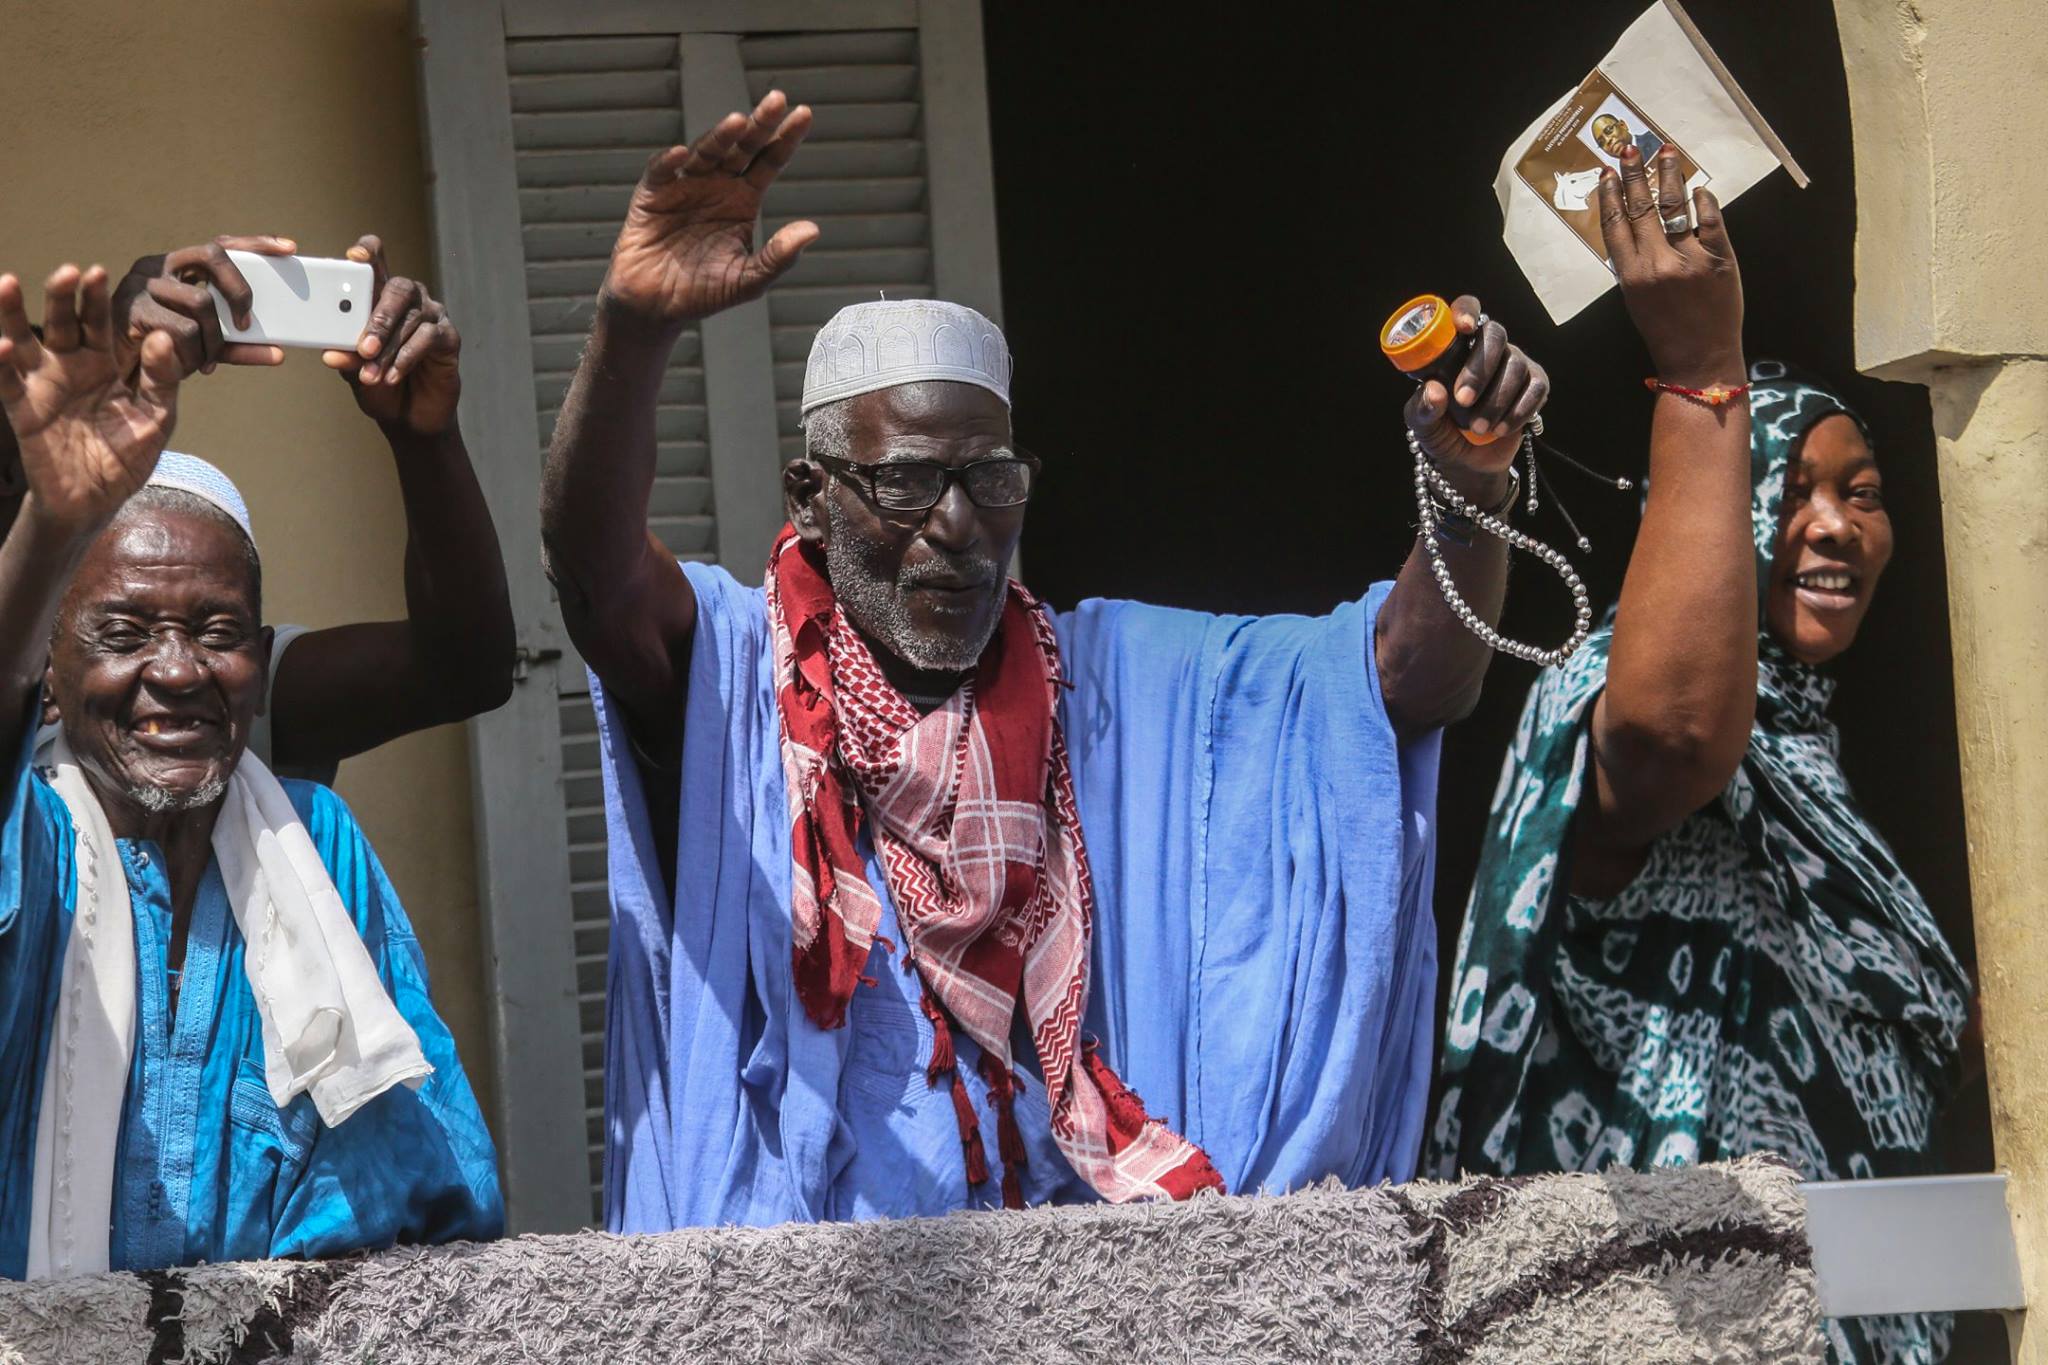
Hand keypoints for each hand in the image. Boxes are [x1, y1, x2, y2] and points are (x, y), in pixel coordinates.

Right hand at [0, 265, 183, 531]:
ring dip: (13, 314)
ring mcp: (43, 385)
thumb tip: (161, 337)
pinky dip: (3, 364)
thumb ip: (161, 380)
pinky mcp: (23, 410)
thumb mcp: (157, 417)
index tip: (98, 271)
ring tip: (8, 283)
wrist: (100, 499)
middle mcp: (69, 366)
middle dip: (62, 296)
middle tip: (67, 272)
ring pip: (24, 342)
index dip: (97, 299)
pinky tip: (4, 346)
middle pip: (62, 323)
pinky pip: (8, 383)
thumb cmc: (129, 455)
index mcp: (103, 363)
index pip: (99, 323)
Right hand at [110, 235, 292, 377]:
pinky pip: (181, 330)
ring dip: (215, 338)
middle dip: (239, 290)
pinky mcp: (130, 309)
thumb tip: (278, 353)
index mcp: (177, 266)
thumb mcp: (205, 343)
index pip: (220, 245)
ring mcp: (141, 284)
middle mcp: (158, 265)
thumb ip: (237, 343)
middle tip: (245, 323)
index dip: (255, 243)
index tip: (289, 248)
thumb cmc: (163, 350)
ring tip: (210, 360)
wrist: (116, 372)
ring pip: (201, 301)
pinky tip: (193, 366)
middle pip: (213, 256)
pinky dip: (195, 353)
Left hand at [322, 236, 461, 435]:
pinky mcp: (449, 337)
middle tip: (363, 346)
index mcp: (381, 296)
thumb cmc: (379, 384)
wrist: (407, 416)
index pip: (377, 261)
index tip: (354, 257)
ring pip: (411, 320)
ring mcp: (432, 316)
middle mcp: (410, 299)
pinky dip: (407, 358)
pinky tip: (393, 376)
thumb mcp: (354, 369)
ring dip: (389, 350)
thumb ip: (346, 356)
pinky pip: (429, 338)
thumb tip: (330, 354)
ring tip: (371, 375)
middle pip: (398, 289)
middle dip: (379, 318)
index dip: (368, 252)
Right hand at [601, 90, 820, 327]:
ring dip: (720, 137)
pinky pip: (661, 172)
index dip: (785, 139)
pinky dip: (670, 162)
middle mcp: (716, 186)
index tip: (804, 114)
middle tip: (778, 100)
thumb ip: (778, 257)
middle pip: (742, 147)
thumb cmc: (702, 293)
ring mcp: (684, 186)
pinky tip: (682, 154)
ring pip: (705, 153)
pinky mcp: (652, 195)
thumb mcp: (747, 280)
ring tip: (737, 122)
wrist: (655, 307)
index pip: (768, 161)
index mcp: (742, 200)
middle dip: (759, 123)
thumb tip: (813, 230)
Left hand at [1402, 295, 1549, 492]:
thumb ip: (1422, 408)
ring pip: (1515, 366)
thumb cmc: (1440, 434)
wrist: (1467, 464)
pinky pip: (1535, 389)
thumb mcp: (1422, 425)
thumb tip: (1434, 390)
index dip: (1467, 311)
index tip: (1463, 328)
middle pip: (1495, 335)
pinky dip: (1517, 411)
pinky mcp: (1535, 385)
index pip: (1467, 312)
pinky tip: (1501, 428)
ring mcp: (1515, 365)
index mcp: (1457, 348)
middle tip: (1463, 400)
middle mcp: (1489, 349)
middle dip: (1480, 369)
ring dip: (1495, 401)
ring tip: (1478, 428)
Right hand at [1598, 146, 1743, 385]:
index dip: (1611, 195)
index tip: (1609, 173)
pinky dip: (1703, 200)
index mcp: (1631, 275)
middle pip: (1641, 208)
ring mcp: (1690, 258)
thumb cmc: (1666, 331)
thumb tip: (1633, 225)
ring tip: (1666, 153)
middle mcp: (1657, 263)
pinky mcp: (1720, 258)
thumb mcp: (1637, 300)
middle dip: (1635, 174)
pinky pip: (1710, 219)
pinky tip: (1698, 188)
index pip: (1615, 224)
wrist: (1700, 358)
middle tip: (1631, 148)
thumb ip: (1633, 264)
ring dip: (1669, 176)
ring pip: (1675, 206)